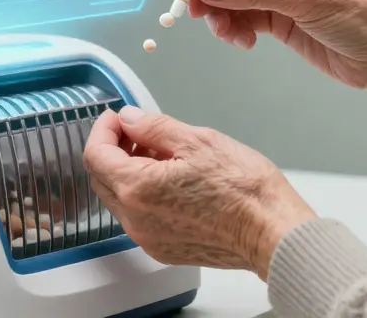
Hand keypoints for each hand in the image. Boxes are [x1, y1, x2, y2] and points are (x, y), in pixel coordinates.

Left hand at [82, 106, 315, 279]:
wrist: (271, 232)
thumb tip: (130, 118)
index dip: (103, 129)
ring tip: (161, 153)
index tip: (118, 117)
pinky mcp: (164, 249)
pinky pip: (139, 217)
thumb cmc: (244, 189)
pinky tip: (171, 179)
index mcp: (138, 189)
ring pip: (120, 199)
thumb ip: (154, 127)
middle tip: (137, 131)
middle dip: (112, 149)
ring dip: (128, 172)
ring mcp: (149, 238)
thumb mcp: (198, 140)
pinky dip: (143, 194)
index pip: (95, 155)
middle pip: (101, 179)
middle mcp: (136, 219)